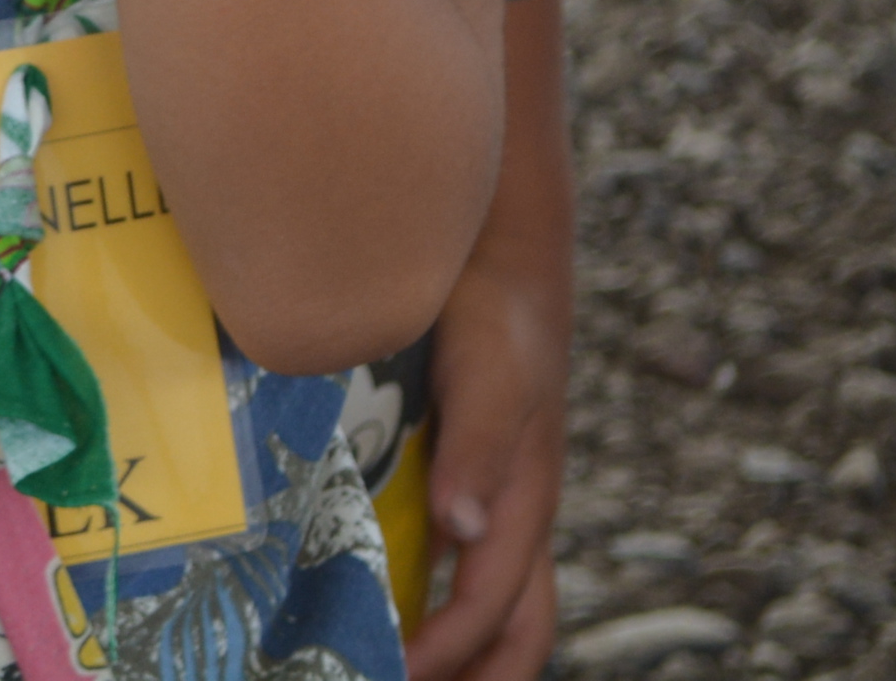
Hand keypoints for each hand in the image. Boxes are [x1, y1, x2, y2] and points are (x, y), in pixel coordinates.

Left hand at [402, 234, 565, 680]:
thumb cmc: (496, 318)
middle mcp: (512, 510)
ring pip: (490, 593)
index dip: (448, 653)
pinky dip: (428, 585)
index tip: (393, 676)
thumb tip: (464, 532)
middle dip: (478, 674)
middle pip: (514, 624)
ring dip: (455, 643)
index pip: (491, 609)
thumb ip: (475, 451)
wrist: (497, 255)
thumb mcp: (490, 381)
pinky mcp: (466, 466)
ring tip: (394, 666)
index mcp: (523, 504)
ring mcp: (493, 491)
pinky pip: (456, 549)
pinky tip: (372, 587)